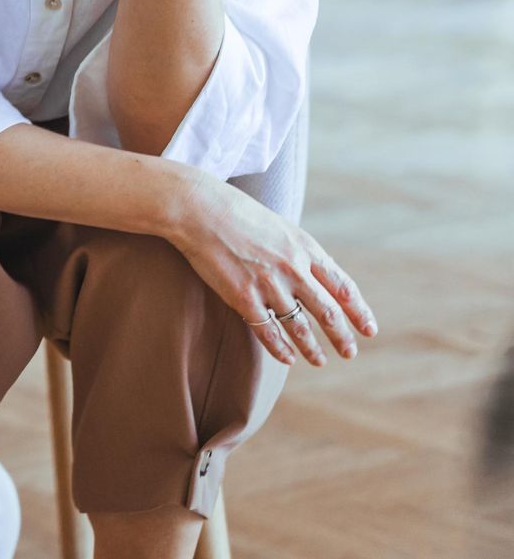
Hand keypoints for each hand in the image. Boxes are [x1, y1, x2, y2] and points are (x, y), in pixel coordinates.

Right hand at [167, 175, 378, 365]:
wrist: (200, 209)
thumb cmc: (236, 213)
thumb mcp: (280, 227)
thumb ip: (298, 252)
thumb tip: (313, 273)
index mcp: (305, 249)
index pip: (342, 287)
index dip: (358, 311)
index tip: (369, 329)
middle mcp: (293, 269)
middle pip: (328, 312)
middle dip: (342, 336)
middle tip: (350, 353)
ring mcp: (268, 284)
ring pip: (300, 326)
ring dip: (312, 348)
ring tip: (320, 361)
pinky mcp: (243, 296)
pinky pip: (268, 330)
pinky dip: (280, 348)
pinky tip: (287, 358)